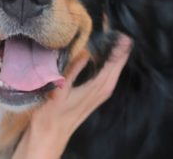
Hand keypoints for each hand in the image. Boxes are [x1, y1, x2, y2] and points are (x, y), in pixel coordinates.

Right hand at [13, 33, 131, 158]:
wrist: (50, 135)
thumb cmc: (51, 115)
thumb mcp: (59, 89)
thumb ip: (73, 69)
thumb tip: (84, 51)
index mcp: (95, 88)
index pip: (113, 65)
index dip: (119, 50)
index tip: (122, 36)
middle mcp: (102, 92)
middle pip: (117, 68)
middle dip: (121, 51)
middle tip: (122, 35)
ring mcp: (99, 95)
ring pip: (114, 73)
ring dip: (117, 58)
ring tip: (118, 43)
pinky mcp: (95, 97)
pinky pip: (108, 78)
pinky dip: (110, 67)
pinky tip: (106, 61)